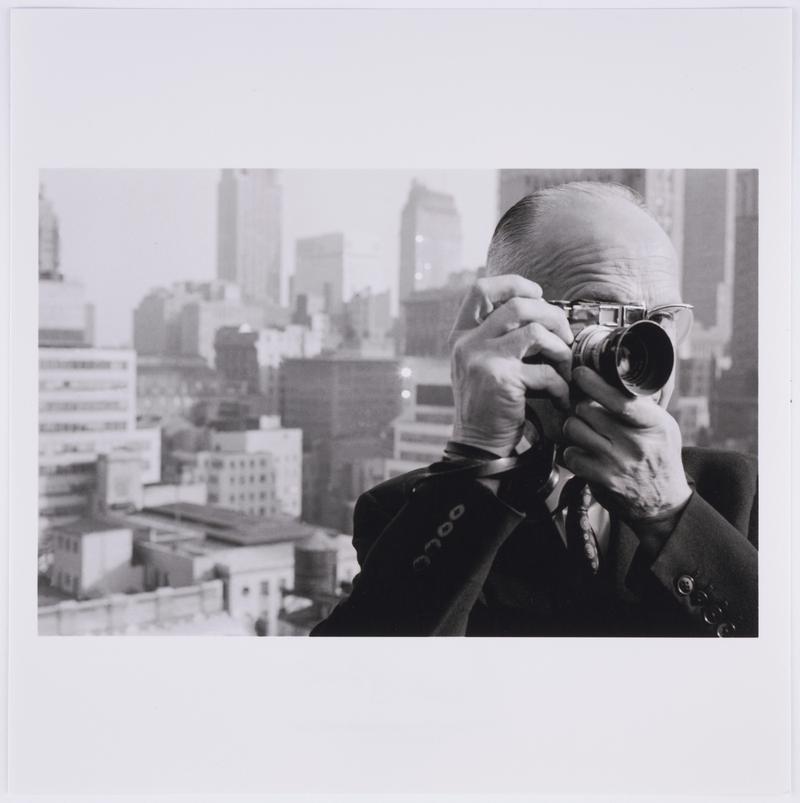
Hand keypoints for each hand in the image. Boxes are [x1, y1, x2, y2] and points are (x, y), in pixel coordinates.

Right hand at [449, 275, 573, 456]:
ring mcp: (482, 359)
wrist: (478, 444)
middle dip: (552, 316)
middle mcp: (467, 343)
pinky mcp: (501, 379)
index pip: (480, 290)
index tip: (537, 295)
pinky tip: (560, 398)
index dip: (513, 284)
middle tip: (565, 337)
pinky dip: (561, 385)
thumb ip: (498, 337)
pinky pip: (545, 371)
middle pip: (518, 305)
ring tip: (564, 369)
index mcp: (462, 335)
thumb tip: (541, 311)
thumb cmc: (488, 405)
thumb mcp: (481, 364)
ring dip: (561, 349)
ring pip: (536, 332)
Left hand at [561, 366, 691, 522]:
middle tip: (585, 411)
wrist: (664, 502)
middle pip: (588, 410)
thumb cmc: (658, 455)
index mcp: (654, 424)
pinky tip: (583, 452)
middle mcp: (636, 443)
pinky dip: (572, 452)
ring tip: (585, 431)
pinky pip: (571, 454)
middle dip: (581, 407)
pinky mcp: (601, 479)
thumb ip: (639, 404)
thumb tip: (609, 375)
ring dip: (574, 427)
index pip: (620, 400)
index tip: (580, 372)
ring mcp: (617, 463)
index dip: (595, 383)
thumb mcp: (661, 426)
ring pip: (574, 429)